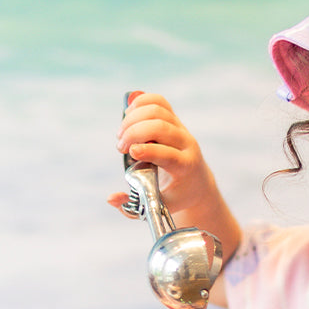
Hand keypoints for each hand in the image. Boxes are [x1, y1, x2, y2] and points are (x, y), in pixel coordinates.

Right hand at [109, 91, 219, 225]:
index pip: (169, 154)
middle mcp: (187, 145)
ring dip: (133, 119)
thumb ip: (131, 207)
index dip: (148, 151)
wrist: (197, 183)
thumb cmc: (175, 195)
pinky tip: (129, 115)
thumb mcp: (157, 206)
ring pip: (157, 110)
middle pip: (160, 127)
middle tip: (121, 147)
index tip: (131, 153)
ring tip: (122, 135)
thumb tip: (111, 198)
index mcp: (185, 167)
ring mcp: (181, 129)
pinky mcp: (175, 119)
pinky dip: (140, 102)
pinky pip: (158, 101)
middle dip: (134, 134)